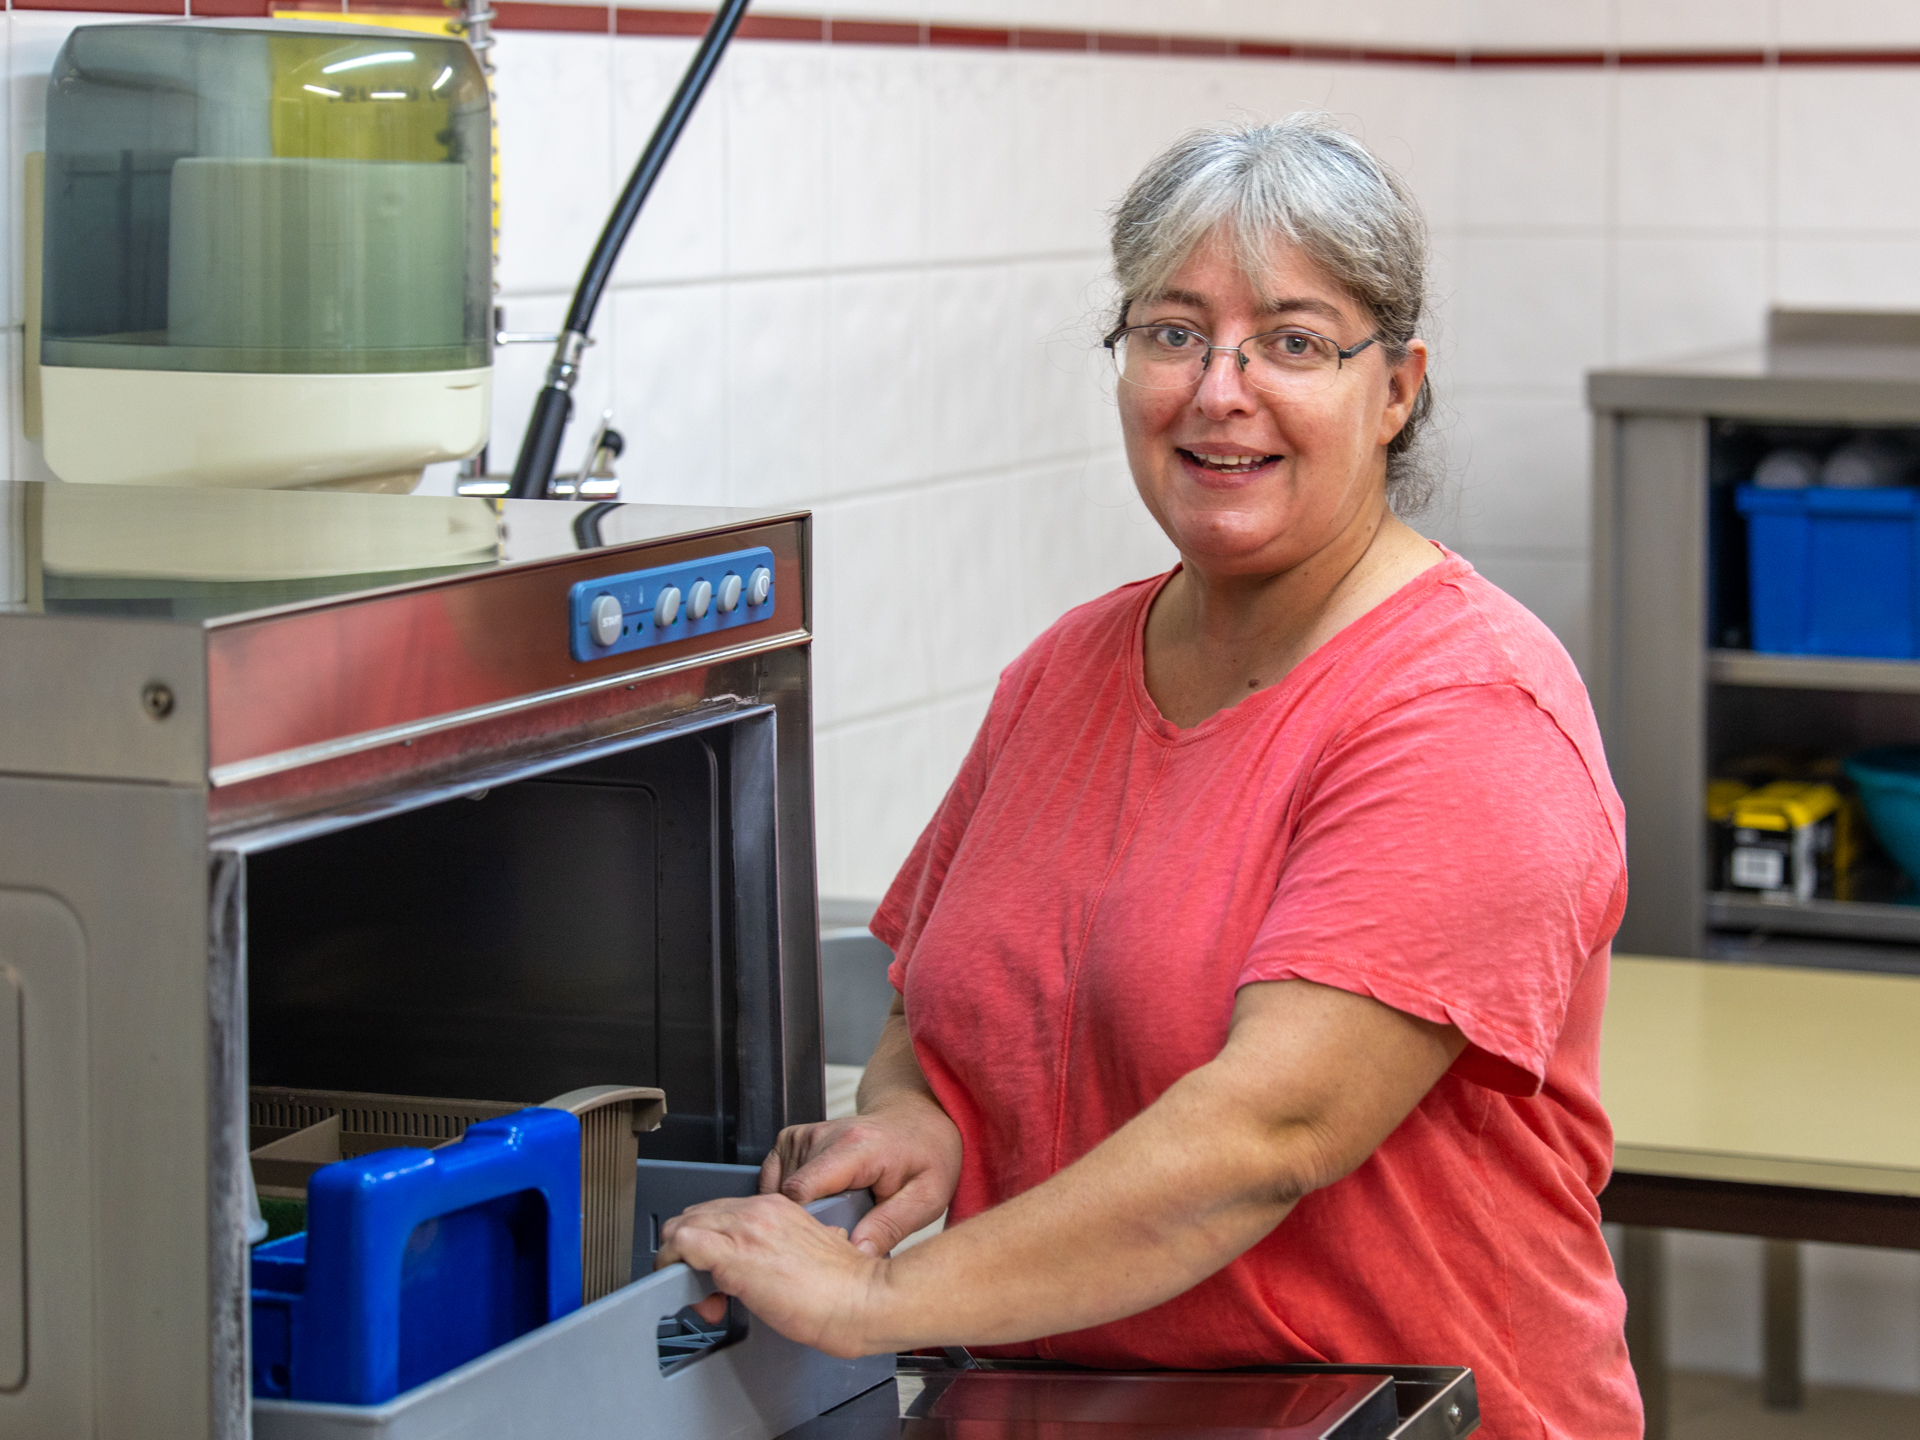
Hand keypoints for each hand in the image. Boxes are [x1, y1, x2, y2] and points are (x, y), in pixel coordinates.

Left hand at [656, 1194, 888, 1358]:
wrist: (863, 1300)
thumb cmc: (847, 1287)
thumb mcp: (818, 1252)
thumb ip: (798, 1247)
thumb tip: (785, 1263)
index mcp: (778, 1207)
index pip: (721, 1213)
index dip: (713, 1246)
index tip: (723, 1278)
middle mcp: (758, 1211)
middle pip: (695, 1217)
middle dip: (692, 1256)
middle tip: (711, 1294)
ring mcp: (745, 1230)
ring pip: (681, 1228)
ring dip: (682, 1266)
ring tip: (708, 1301)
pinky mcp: (735, 1256)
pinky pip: (681, 1245)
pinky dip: (675, 1268)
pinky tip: (697, 1294)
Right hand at [758, 1098, 961, 1256]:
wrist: (918, 1122)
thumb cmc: (925, 1157)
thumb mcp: (926, 1197)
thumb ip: (891, 1226)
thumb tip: (858, 1253)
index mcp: (856, 1147)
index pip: (802, 1190)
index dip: (804, 1225)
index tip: (823, 1244)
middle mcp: (824, 1134)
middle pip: (786, 1196)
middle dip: (803, 1223)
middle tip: (836, 1236)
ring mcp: (805, 1134)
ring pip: (776, 1190)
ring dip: (796, 1211)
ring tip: (832, 1217)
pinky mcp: (794, 1138)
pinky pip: (772, 1177)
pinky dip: (787, 1197)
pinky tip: (816, 1204)